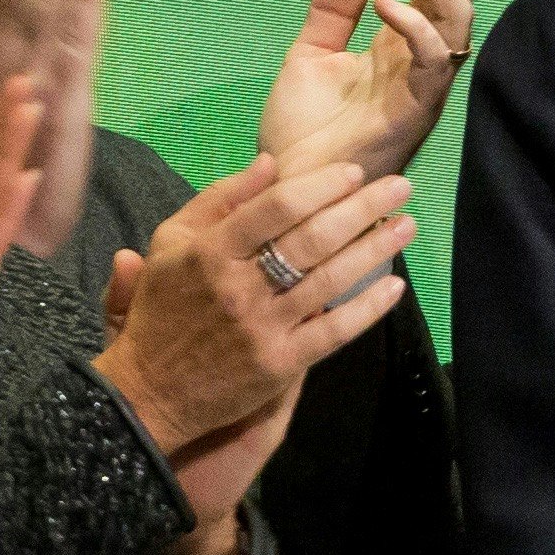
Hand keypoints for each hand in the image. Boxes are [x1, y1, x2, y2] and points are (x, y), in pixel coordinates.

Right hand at [92, 154, 417, 554]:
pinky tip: (394, 286)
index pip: (277, 207)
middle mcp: (238, 286)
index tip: (355, 172)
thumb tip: (270, 162)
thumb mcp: (171, 243)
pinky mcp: (278, 365)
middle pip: (312, 237)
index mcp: (210, 250)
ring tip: (407, 226)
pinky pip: (333, 331)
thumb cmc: (162, 309)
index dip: (322, 185)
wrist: (148, 392)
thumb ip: (219, 199)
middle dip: (363, 208)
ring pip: (329, 279)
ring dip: (374, 248)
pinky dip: (367, 308)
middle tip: (401, 188)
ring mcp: (261, 327)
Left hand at [257, 0, 480, 182]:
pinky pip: (433, 60)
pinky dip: (416, 25)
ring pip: (458, 19)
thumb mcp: (312, 54)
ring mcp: (423, 85)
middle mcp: (422, 60)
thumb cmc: (303, 135)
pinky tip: (384, 3)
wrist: (289, 192)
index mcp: (404, 43)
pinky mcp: (414, 111)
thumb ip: (334, 8)